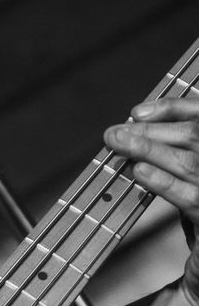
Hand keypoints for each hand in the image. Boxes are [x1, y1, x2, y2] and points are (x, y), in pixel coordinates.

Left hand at [105, 98, 198, 305]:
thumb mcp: (189, 184)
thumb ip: (174, 159)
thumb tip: (136, 132)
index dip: (173, 108)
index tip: (137, 112)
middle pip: (195, 136)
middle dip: (151, 130)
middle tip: (114, 132)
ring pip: (190, 162)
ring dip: (149, 149)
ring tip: (118, 145)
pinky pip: (189, 196)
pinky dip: (162, 182)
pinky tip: (139, 173)